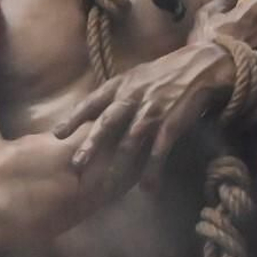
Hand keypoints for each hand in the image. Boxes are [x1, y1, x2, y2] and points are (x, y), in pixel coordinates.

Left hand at [52, 43, 229, 181]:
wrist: (200, 67)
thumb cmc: (164, 74)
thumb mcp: (134, 77)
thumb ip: (115, 95)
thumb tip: (93, 114)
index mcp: (120, 85)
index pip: (92, 102)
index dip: (74, 118)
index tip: (57, 135)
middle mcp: (132, 97)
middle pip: (107, 123)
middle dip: (91, 144)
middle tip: (77, 164)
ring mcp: (152, 111)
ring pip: (130, 142)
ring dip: (118, 166)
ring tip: (107, 186)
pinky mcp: (171, 123)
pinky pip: (159, 151)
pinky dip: (152, 171)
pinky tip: (148, 188)